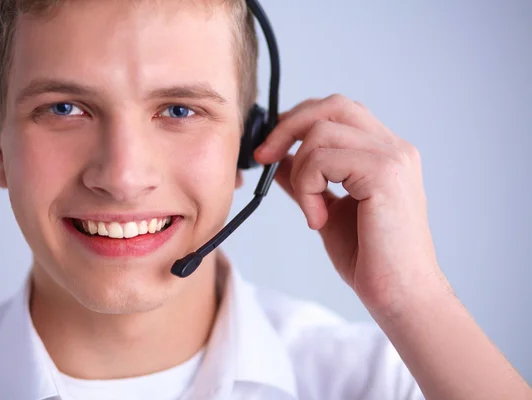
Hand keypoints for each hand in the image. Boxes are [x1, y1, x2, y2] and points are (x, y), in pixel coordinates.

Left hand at [255, 94, 448, 314]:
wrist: (400, 296)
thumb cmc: (370, 258)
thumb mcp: (327, 210)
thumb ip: (307, 180)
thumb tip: (279, 160)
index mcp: (385, 152)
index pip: (338, 111)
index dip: (298, 121)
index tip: (270, 149)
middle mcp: (394, 147)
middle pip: (331, 106)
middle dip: (287, 126)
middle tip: (264, 156)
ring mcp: (392, 157)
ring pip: (320, 132)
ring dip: (301, 172)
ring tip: (313, 210)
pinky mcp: (384, 173)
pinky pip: (322, 159)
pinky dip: (308, 188)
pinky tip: (319, 219)